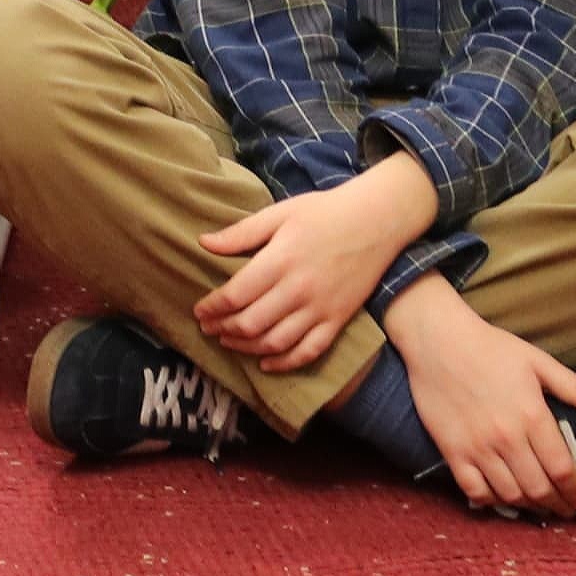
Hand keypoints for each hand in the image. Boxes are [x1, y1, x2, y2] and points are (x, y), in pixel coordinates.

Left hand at [193, 154, 432, 372]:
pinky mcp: (339, 320)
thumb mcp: (279, 213)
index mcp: (280, 260)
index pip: (235, 295)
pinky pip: (310, 351)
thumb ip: (241, 233)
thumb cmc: (324, 211)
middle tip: (207, 328)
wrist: (377, 220)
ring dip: (247, 347)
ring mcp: (321, 308)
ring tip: (228, 343)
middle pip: (251, 323)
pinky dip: (286, 363)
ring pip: (276, 342)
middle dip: (223, 329)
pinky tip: (266, 363)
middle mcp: (299, 290)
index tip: (198, 310)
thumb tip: (204, 243)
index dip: (212, 307)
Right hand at [382, 276, 575, 513]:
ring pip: (509, 494)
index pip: (561, 469)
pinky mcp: (452, 451)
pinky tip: (502, 499)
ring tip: (539, 507)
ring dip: (529, 507)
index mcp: (532, 416)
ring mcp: (477, 447)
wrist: (438, 340)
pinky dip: (491, 502)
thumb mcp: (538, 362)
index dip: (575, 492)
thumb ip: (575, 388)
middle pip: (538, 488)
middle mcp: (506, 438)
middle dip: (557, 505)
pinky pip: (474, 490)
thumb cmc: (491, 347)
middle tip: (565, 510)